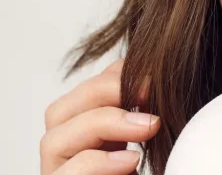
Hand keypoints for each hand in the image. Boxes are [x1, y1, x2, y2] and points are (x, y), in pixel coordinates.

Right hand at [40, 58, 159, 174]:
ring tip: (149, 126)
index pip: (85, 93)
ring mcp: (59, 173)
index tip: (152, 75)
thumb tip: (151, 72)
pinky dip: (98, 163)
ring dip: (103, 124)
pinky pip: (67, 174)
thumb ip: (142, 110)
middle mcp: (65, 154)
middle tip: (149, 91)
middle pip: (60, 110)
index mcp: (85, 135)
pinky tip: (132, 159)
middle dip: (104, 92)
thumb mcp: (149, 134)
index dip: (113, 77)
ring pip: (54, 140)